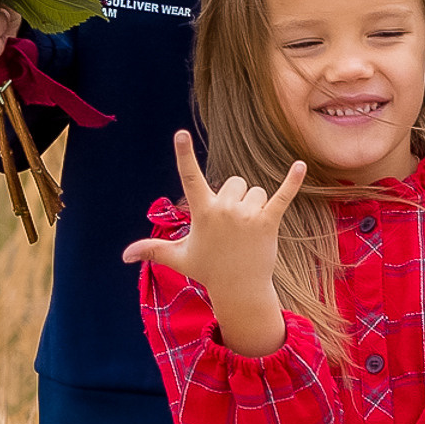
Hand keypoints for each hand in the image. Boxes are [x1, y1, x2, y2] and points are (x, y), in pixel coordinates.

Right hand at [123, 131, 307, 357]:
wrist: (240, 289)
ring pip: (254, 191)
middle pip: (234, 182)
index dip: (184, 155)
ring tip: (247, 231)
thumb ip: (152, 250)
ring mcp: (248, 215)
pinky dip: (292, 181)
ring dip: (252, 206)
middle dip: (234, 199)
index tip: (180, 134)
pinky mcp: (269, 221)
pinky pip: (282, 195)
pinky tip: (300, 165)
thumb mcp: (178, 257)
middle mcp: (225, 210)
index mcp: (202, 212)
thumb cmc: (208, 270)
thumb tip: (124, 256)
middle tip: (231, 229)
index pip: (190, 178)